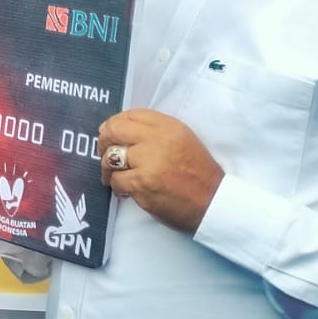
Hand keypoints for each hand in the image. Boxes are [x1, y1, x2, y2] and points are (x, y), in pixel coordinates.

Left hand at [99, 109, 223, 233]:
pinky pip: (116, 180)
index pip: (131, 115)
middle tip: (104, 153)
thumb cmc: (197, 173)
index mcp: (168, 127)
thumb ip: (154, 131)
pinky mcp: (142, 184)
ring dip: (107, 168)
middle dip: (103, 142)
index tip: (111, 133)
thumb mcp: (182, 140)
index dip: (115, 123)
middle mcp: (157, 140)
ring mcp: (149, 162)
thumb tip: (116, 129)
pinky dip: (117, 186)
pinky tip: (126, 190)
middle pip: (113, 131)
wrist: (214, 203)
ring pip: (110, 157)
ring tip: (114, 175)